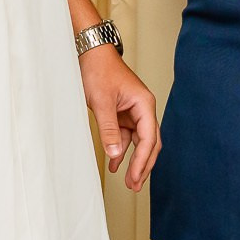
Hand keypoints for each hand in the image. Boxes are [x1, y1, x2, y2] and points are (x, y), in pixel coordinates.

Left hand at [79, 46, 160, 191]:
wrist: (90, 54)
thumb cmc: (99, 70)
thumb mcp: (102, 102)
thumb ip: (109, 130)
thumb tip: (116, 153)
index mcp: (144, 104)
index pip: (149, 138)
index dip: (143, 160)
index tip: (136, 177)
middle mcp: (143, 109)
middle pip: (149, 142)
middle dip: (144, 165)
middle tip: (136, 185)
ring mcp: (133, 111)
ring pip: (138, 141)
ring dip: (133, 160)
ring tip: (129, 181)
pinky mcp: (122, 113)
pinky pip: (126, 135)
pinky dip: (121, 149)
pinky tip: (115, 163)